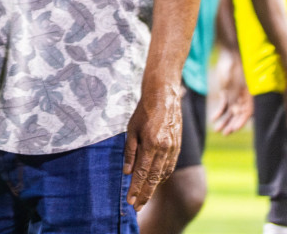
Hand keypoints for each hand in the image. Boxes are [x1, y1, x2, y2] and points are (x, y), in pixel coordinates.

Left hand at [124, 83, 182, 208]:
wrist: (164, 97)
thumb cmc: (143, 112)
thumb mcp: (130, 129)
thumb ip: (130, 152)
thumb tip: (126, 172)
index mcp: (152, 144)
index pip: (143, 173)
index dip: (136, 189)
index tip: (130, 202)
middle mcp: (165, 149)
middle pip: (154, 179)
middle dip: (144, 194)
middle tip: (136, 207)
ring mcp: (174, 149)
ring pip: (163, 175)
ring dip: (153, 188)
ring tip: (143, 198)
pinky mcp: (178, 147)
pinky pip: (170, 167)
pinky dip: (162, 177)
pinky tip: (156, 182)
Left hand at [211, 49, 252, 135]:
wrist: (229, 55)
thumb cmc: (232, 64)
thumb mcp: (230, 73)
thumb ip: (229, 84)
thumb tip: (228, 94)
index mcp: (249, 94)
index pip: (247, 112)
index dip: (241, 121)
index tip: (235, 129)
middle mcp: (243, 97)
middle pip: (238, 114)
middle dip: (232, 124)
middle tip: (225, 133)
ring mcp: (235, 95)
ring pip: (230, 112)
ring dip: (224, 121)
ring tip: (217, 130)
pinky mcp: (226, 92)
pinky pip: (223, 105)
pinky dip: (218, 112)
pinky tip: (213, 119)